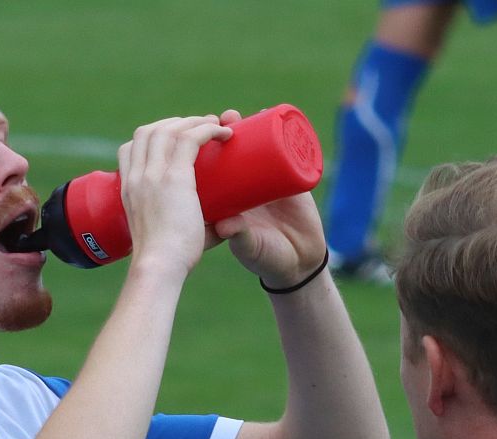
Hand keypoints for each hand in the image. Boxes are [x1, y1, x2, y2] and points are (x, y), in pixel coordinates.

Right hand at [118, 115, 232, 279]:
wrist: (159, 266)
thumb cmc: (167, 260)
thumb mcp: (171, 236)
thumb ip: (197, 226)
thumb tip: (225, 223)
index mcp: (128, 189)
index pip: (129, 148)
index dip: (151, 137)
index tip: (174, 139)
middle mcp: (137, 177)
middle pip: (148, 131)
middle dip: (174, 122)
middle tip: (200, 127)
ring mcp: (153, 174)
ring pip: (169, 129)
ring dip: (194, 121)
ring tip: (215, 125)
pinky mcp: (174, 178)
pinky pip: (190, 139)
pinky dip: (208, 130)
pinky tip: (223, 133)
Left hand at [210, 109, 327, 288]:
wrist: (299, 263)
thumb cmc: (267, 257)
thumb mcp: (249, 246)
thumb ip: (238, 236)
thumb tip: (224, 224)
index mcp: (228, 199)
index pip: (213, 169)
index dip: (205, 151)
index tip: (197, 135)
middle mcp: (245, 185)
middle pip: (233, 151)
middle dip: (224, 131)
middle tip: (221, 119)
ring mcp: (269, 180)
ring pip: (258, 146)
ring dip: (249, 126)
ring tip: (238, 116)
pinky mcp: (294, 178)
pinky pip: (288, 151)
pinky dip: (281, 135)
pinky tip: (274, 119)